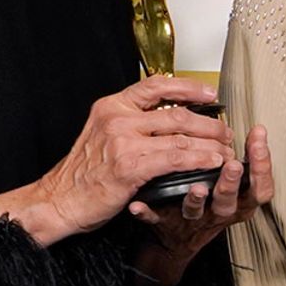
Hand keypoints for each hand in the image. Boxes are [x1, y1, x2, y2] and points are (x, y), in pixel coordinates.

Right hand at [4, 75, 230, 242]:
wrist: (59, 200)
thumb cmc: (83, 174)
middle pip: (177, 113)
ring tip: (226, 151)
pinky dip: (199, 160)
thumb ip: (131, 123)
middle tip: (225, 132)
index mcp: (112, 106)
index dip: (189, 87)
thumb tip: (170, 120)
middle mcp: (117, 118)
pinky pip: (175, 159)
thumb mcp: (102, 135)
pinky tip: (212, 163)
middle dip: (209, 123)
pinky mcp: (130, 166)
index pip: (157, 85)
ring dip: (210, 144)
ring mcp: (123, 141)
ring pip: (181, 137)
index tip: (210, 93)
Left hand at [133, 123, 271, 275]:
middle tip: (232, 165)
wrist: (179, 240)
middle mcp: (217, 213)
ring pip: (195, 212)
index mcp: (238, 203)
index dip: (262, 168)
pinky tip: (138, 206)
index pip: (259, 189)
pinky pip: (155, 220)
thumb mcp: (235, 186)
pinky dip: (147, 213)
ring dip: (196, 200)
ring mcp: (191, 219)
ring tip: (196, 188)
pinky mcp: (165, 224)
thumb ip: (246, 161)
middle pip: (229, 202)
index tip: (259, 143)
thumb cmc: (211, 204)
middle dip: (231, 183)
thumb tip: (258, 130)